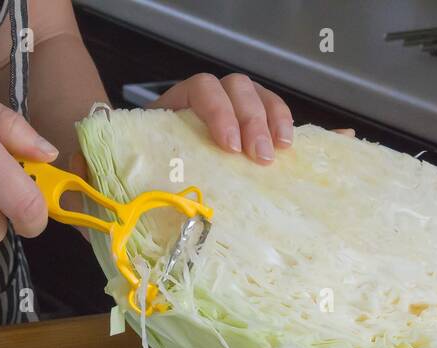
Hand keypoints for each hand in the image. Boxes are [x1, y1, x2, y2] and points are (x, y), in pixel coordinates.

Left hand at [149, 73, 292, 163]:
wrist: (161, 171)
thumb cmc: (159, 165)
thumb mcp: (152, 157)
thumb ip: (151, 152)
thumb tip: (150, 162)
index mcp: (180, 99)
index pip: (203, 88)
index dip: (220, 111)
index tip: (231, 146)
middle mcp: (210, 95)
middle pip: (237, 88)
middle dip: (251, 120)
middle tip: (260, 156)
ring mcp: (234, 104)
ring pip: (257, 94)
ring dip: (272, 120)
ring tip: (280, 149)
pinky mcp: (251, 121)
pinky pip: (272, 109)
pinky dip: (282, 123)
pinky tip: (286, 145)